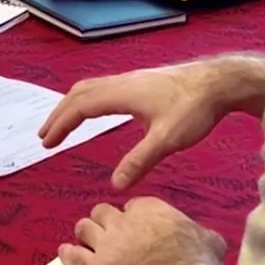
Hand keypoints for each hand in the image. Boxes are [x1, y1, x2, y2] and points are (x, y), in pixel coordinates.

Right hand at [39, 62, 232, 189]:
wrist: (218, 81)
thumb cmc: (195, 108)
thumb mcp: (168, 139)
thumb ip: (140, 161)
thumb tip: (115, 185)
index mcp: (123, 94)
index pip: (80, 107)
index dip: (61, 124)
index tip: (47, 143)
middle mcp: (122, 83)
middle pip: (79, 94)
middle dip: (59, 115)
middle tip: (45, 137)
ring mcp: (132, 80)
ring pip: (91, 88)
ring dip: (72, 106)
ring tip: (62, 124)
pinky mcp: (142, 82)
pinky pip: (104, 87)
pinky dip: (88, 100)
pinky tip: (95, 112)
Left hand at [60, 198, 226, 264]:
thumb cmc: (196, 262)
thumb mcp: (208, 240)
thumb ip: (202, 236)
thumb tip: (211, 241)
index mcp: (150, 209)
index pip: (133, 206)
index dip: (133, 216)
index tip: (136, 225)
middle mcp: (124, 221)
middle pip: (103, 211)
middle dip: (104, 220)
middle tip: (106, 229)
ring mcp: (107, 243)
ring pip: (85, 227)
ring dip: (84, 233)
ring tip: (83, 238)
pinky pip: (75, 256)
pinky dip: (68, 254)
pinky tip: (64, 253)